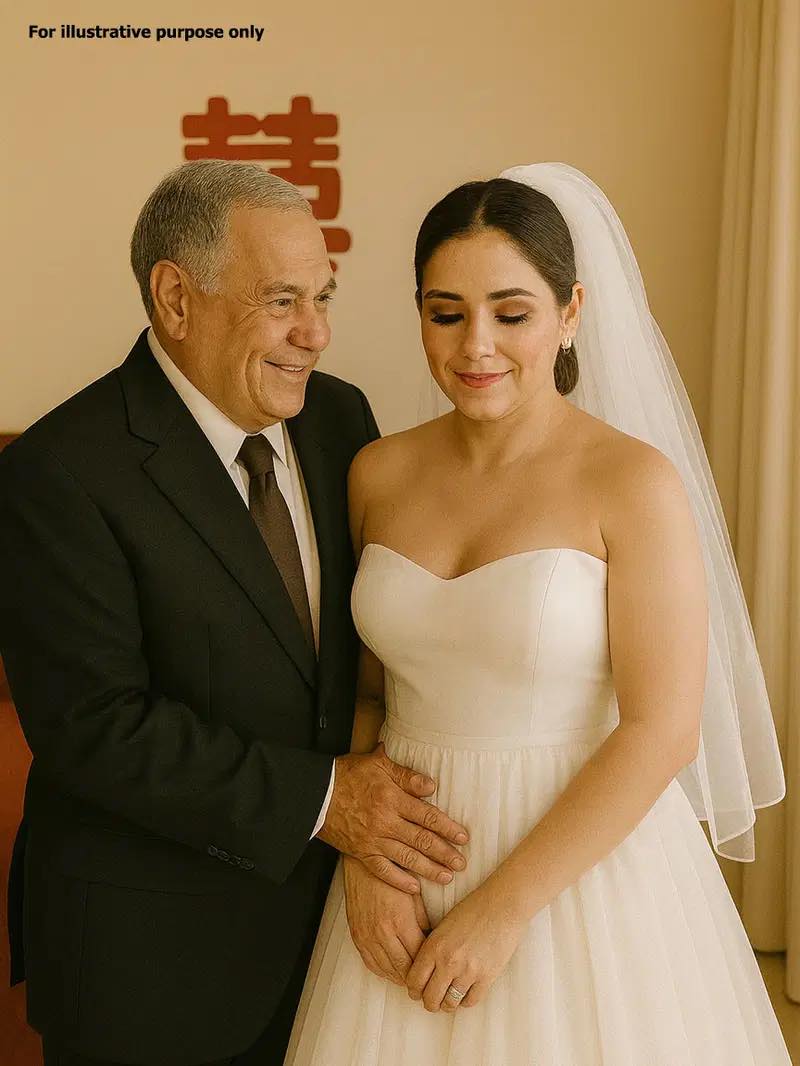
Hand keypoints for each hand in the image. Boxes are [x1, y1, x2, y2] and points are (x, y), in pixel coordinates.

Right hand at [316, 741, 469, 892]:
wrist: (315, 794)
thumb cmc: (347, 775)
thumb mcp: (377, 764)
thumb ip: (406, 775)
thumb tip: (431, 786)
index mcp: (391, 798)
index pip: (426, 815)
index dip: (447, 827)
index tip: (463, 837)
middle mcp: (385, 821)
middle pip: (421, 840)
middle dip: (444, 853)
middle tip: (462, 863)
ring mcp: (373, 840)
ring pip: (406, 858)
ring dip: (428, 869)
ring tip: (447, 877)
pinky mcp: (361, 852)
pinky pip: (382, 870)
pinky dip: (399, 880)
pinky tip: (414, 888)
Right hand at [342, 854, 430, 985]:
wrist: (362, 866)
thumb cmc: (391, 876)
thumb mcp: (415, 895)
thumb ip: (424, 921)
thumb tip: (434, 942)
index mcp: (400, 921)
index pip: (419, 956)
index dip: (430, 965)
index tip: (437, 968)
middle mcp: (382, 932)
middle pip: (404, 968)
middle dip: (417, 978)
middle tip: (428, 980)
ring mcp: (367, 936)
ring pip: (387, 970)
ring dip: (401, 977)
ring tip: (413, 979)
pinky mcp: (357, 937)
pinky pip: (371, 964)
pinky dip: (384, 972)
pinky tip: (394, 971)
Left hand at [405, 882, 526, 1011]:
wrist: (502, 905)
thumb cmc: (472, 909)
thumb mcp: (444, 925)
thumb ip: (432, 948)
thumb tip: (422, 971)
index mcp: (434, 946)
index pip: (414, 981)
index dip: (413, 990)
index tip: (416, 992)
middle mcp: (448, 961)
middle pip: (430, 998)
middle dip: (428, 1002)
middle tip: (431, 1001)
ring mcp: (468, 971)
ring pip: (449, 1004)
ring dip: (446, 1005)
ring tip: (447, 1000)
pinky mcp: (487, 977)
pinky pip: (470, 1001)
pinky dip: (465, 1001)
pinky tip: (464, 993)